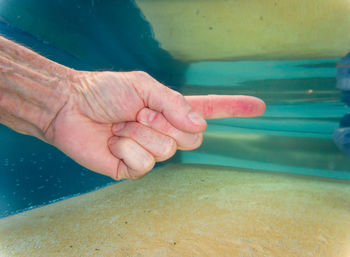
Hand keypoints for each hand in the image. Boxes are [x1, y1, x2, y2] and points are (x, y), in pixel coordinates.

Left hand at [45, 71, 264, 179]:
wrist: (70, 106)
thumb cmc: (104, 91)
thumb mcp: (143, 86)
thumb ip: (173, 103)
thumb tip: (201, 124)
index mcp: (170, 110)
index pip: (211, 110)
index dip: (234, 108)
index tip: (260, 106)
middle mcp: (165, 131)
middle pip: (193, 137)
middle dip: (164, 122)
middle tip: (138, 113)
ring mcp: (151, 152)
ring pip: (167, 151)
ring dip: (140, 133)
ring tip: (121, 125)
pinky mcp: (133, 168)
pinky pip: (144, 164)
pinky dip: (126, 149)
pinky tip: (113, 142)